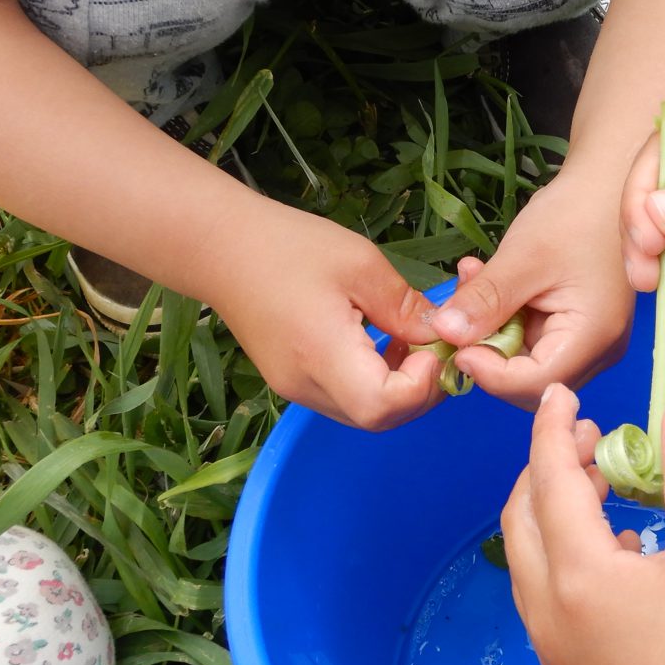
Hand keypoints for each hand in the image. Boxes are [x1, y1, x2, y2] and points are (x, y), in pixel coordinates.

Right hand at [207, 197, 444, 429]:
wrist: (220, 247)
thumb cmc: (289, 246)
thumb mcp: (361, 264)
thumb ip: (405, 307)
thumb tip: (443, 334)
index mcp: (322, 355)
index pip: (382, 406)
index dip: (422, 386)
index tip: (434, 345)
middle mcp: (307, 386)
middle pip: (377, 418)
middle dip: (420, 391)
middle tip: (437, 346)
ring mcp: (297, 389)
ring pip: (364, 413)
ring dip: (400, 387)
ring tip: (412, 340)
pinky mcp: (293, 382)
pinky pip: (346, 397)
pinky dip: (375, 381)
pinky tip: (382, 342)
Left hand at [425, 175, 634, 407]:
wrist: (608, 184)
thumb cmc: (576, 214)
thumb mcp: (523, 256)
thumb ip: (485, 300)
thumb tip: (445, 335)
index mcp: (593, 337)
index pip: (534, 384)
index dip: (489, 373)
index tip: (454, 343)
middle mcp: (598, 350)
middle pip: (529, 381)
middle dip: (486, 352)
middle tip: (455, 311)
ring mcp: (588, 340)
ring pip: (525, 361)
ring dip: (490, 330)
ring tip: (471, 280)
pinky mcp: (575, 327)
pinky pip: (531, 339)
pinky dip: (503, 317)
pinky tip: (487, 281)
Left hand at [502, 385, 664, 664]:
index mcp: (578, 573)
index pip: (549, 479)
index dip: (552, 429)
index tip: (561, 394)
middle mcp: (548, 608)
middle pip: (523, 517)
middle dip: (547, 469)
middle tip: (589, 439)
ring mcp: (552, 646)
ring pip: (530, 557)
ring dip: (555, 511)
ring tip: (610, 490)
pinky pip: (546, 594)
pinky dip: (565, 555)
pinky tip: (623, 554)